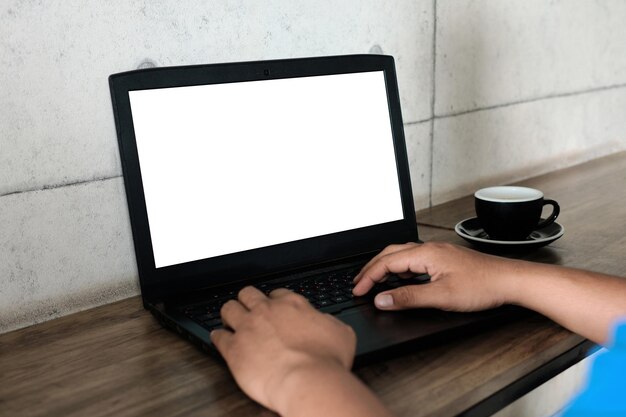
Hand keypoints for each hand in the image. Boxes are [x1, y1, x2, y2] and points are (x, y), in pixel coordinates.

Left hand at [210, 286, 356, 412]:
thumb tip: (325, 322)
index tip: (274, 308)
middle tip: (248, 308)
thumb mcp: (342, 333)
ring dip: (229, 313)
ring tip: (229, 319)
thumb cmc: (326, 361)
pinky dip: (217, 336)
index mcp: (293, 305)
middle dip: (247, 300)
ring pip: (229, 308)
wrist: (308, 381)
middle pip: (248, 294)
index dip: (274, 301)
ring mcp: (248, 328)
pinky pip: (218, 336)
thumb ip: (328, 323)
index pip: (277, 294)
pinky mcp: (233, 348)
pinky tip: (218, 338)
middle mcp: (267, 311)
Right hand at [352, 242, 517, 311]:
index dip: (369, 277)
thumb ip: (408, 298)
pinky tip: (401, 277)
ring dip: (384, 266)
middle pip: (390, 254)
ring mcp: (438, 253)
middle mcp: (429, 249)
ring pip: (402, 255)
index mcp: (425, 254)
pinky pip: (413, 259)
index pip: (386, 262)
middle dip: (371, 268)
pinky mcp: (445, 259)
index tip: (358, 290)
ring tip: (373, 279)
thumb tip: (382, 299)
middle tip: (359, 283)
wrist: (510, 280)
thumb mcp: (441, 296)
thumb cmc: (483, 285)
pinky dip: (399, 268)